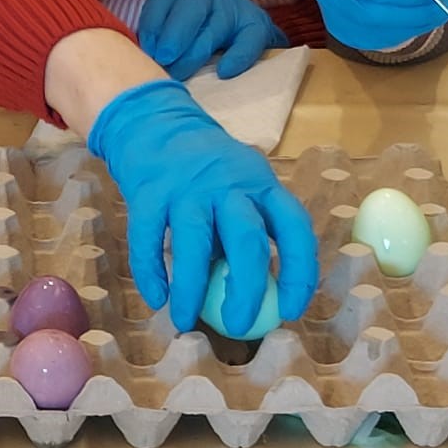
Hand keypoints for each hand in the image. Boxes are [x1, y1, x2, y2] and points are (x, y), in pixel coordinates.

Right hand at [86, 78, 317, 336]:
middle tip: (238, 324)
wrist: (155, 122)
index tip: (291, 310)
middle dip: (247, 288)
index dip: (299, 272)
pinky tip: (156, 298)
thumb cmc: (206, 171)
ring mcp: (186, 187)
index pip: (293, 228)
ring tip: (184, 321)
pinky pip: (148, 238)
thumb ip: (248, 232)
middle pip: (247, 239)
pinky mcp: (148, 191)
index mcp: (261, 185)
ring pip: (193, 243)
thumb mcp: (239, 188)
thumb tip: (259, 296)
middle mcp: (227, 184)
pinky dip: (150, 272)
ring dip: (190, 288)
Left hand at [136, 0, 287, 80]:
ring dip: (195, 51)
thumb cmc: (197, 34)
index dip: (152, 25)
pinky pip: (249, 40)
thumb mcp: (174, 29)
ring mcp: (234, 8)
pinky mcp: (257, 25)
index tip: (146, 49)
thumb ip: (157, 40)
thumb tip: (138, 62)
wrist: (243, 29)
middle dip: (174, 35)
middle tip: (162, 59)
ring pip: (215, 26)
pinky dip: (238, 56)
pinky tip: (224, 72)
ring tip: (181, 73)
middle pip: (190, 9)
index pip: (163, 0)